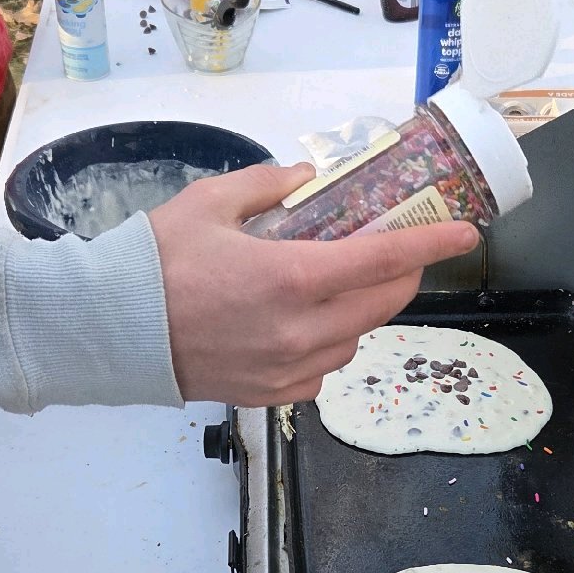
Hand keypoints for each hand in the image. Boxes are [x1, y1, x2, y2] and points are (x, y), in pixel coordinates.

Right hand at [149, 164, 479, 405]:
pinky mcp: (270, 394)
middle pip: (382, 304)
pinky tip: (309, 324)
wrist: (108, 331)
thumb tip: (307, 178)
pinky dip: (330, 345)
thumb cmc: (154, 262)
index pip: (385, 260)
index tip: (465, 232)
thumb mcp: (211, 202)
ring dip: (362, 310)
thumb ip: (269, 185)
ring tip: (342, 285)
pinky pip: (324, 371)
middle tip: (399, 251)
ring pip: (356, 339)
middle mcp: (301, 330)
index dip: (432, 244)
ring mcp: (287, 368)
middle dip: (403, 275)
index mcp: (293, 277)